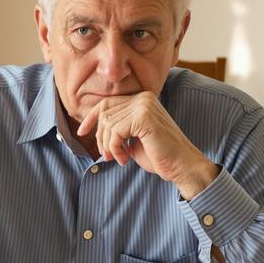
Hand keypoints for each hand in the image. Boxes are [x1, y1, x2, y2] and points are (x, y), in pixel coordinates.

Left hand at [76, 92, 217, 198]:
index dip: (91, 118)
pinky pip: (115, 132)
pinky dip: (115, 148)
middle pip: (105, 113)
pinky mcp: (144, 118)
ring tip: (118, 158)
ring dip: (109, 146)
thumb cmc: (159, 155)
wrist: (182, 165)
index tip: (82, 133)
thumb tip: (92, 128)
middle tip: (107, 155)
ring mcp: (144, 105)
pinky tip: (125, 159)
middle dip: (100, 137)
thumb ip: (118, 128)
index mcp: (142, 99)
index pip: (107, 103)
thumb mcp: (133, 138)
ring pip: (108, 123)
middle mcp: (143, 97)